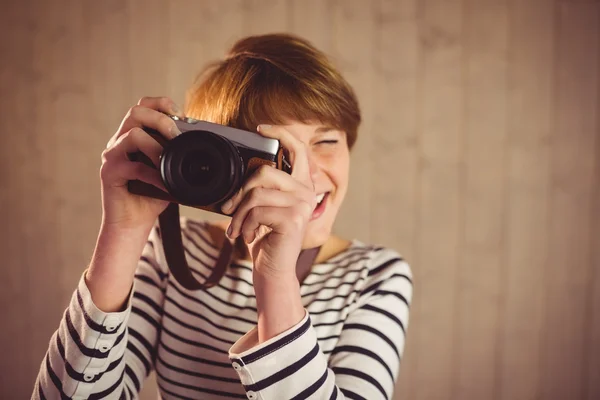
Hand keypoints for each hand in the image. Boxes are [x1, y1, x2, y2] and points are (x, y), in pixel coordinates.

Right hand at [100, 96, 183, 231]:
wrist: (132, 224)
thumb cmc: (151, 197)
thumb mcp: (169, 172)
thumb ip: (177, 154)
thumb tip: (203, 143)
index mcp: (133, 135)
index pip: (144, 105)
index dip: (162, 104)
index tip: (181, 115)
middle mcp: (119, 141)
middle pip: (136, 111)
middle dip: (161, 120)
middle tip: (177, 137)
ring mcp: (112, 156)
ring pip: (133, 135)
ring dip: (157, 147)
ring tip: (169, 163)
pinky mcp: (109, 173)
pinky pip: (134, 167)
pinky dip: (155, 176)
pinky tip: (166, 185)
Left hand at [222, 124, 316, 278]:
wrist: (273, 269)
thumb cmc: (265, 238)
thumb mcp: (262, 208)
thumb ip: (261, 187)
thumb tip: (244, 172)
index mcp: (300, 185)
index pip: (298, 149)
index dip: (281, 133)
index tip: (260, 127)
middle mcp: (306, 192)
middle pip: (264, 173)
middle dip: (239, 192)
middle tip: (229, 209)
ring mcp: (302, 205)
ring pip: (256, 193)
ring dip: (239, 213)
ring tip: (237, 227)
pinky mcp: (293, 219)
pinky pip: (257, 210)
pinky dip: (244, 224)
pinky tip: (247, 235)